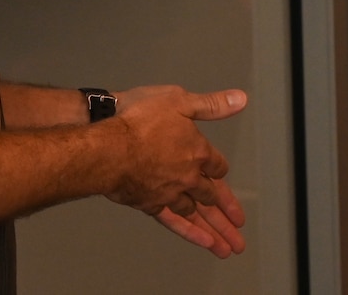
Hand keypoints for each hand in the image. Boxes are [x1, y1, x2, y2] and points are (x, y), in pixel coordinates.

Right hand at [105, 85, 247, 256]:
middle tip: (238, 231)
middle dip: (227, 214)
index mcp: (196, 150)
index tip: (221, 179)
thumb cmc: (137, 120)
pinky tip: (204, 243)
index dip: (218, 170)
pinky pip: (176, 222)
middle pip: (212, 196)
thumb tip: (240, 100)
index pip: (216, 165)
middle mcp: (188, 175)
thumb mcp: (176, 101)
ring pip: (197, 214)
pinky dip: (191, 234)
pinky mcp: (151, 203)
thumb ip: (210, 104)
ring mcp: (170, 192)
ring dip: (216, 231)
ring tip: (229, 248)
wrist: (107, 147)